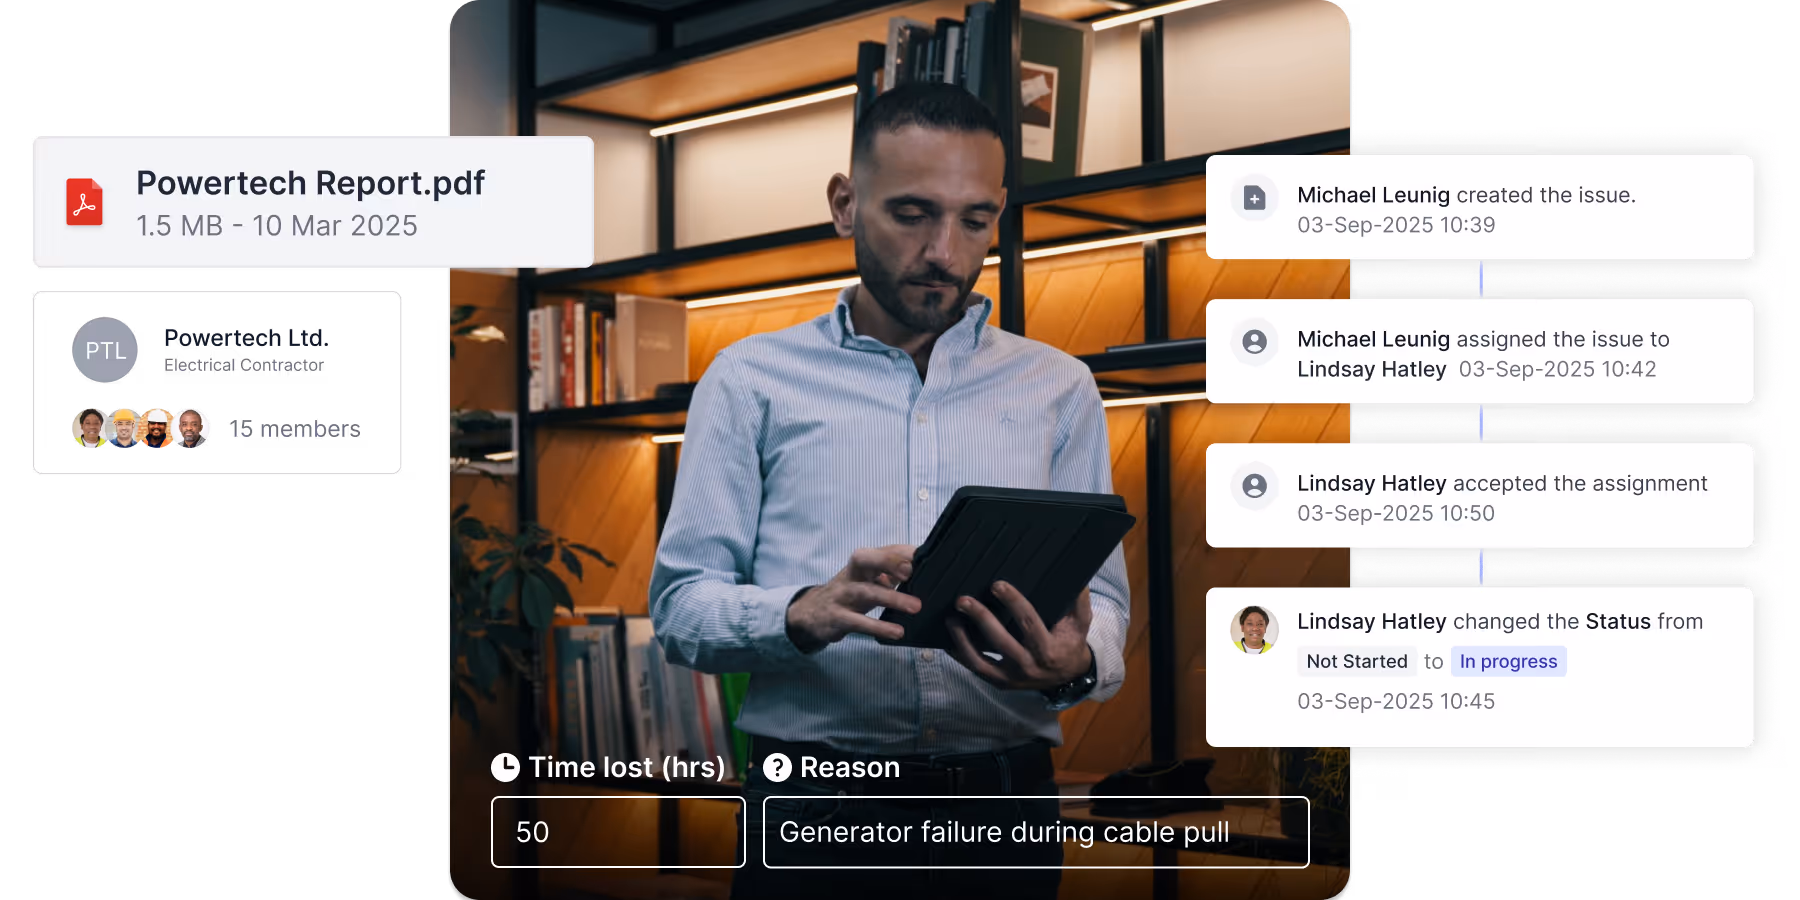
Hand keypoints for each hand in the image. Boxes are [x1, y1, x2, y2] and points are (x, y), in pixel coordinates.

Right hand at [785, 545, 921, 652]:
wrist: (812, 613)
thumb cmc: (850, 593)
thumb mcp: (868, 580)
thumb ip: (892, 574)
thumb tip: (925, 571)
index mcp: (862, 564)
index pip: (882, 550)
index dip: (900, 552)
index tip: (921, 556)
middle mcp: (851, 575)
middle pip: (864, 559)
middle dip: (888, 561)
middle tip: (912, 572)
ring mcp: (842, 595)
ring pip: (866, 592)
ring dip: (892, 598)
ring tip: (916, 607)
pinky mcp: (837, 618)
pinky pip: (858, 621)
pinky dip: (878, 626)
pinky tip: (897, 632)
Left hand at [945, 581, 1093, 690]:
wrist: (1067, 675)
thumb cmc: (1070, 640)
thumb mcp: (1080, 621)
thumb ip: (1078, 599)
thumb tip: (1075, 575)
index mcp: (1048, 650)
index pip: (1029, 623)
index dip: (1013, 603)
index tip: (997, 585)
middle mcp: (1029, 666)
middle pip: (1000, 641)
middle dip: (981, 619)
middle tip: (963, 600)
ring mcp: (1012, 677)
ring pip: (981, 661)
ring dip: (962, 640)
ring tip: (950, 619)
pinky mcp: (1000, 682)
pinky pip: (975, 670)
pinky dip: (960, 655)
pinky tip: (948, 639)